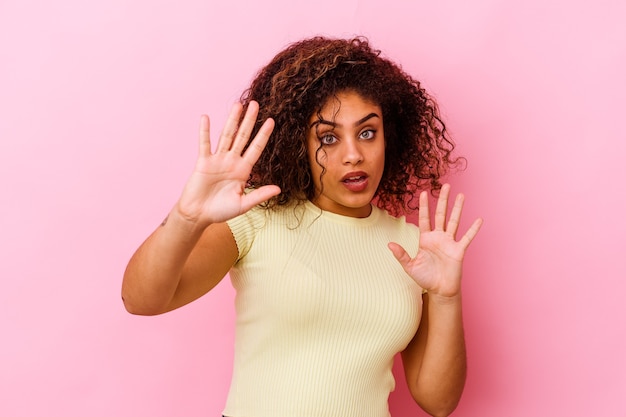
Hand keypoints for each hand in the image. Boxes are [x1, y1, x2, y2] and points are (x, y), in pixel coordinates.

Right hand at [176, 101, 280, 226]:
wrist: (198, 215)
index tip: (271, 121)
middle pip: (243, 137)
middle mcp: (232, 161)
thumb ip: (260, 195)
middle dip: (249, 121)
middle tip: (255, 104)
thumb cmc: (220, 211)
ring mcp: (217, 160)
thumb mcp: (243, 204)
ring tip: (238, 105)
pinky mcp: (203, 162)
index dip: (263, 135)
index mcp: (243, 170)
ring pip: (226, 136)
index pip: (256, 148)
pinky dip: (205, 131)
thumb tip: (279, 189)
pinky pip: (205, 144)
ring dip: (232, 120)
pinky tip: (206, 118)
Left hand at [388, 184, 481, 299]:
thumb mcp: (410, 266)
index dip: (424, 206)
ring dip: (457, 208)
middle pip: (440, 214)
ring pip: (454, 221)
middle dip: (442, 200)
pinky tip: (479, 219)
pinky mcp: (459, 250)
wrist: (440, 290)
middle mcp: (438, 237)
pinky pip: (467, 237)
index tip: (423, 192)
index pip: (424, 218)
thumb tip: (389, 244)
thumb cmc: (425, 278)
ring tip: (461, 195)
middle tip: (446, 185)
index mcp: (425, 239)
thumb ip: (401, 255)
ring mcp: (449, 242)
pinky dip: (473, 229)